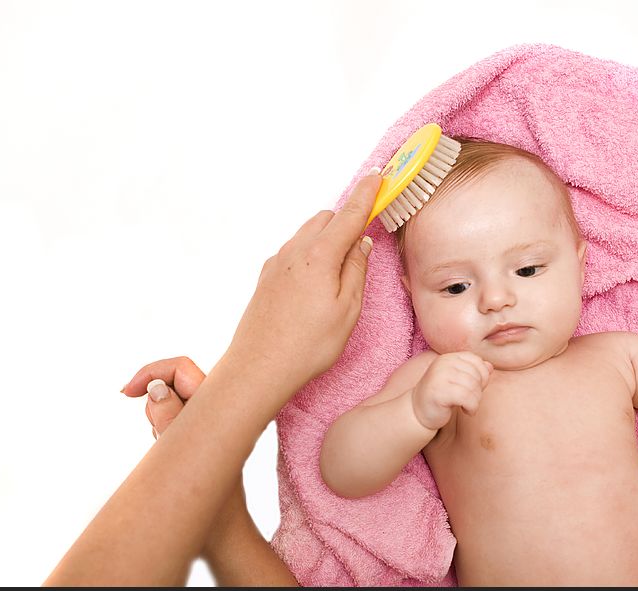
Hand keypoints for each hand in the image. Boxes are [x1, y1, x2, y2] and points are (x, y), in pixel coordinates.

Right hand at [121, 356, 249, 556]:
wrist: (225, 538)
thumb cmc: (211, 505)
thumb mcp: (183, 460)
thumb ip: (169, 419)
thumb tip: (158, 389)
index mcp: (221, 409)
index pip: (183, 368)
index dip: (152, 371)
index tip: (127, 393)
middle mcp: (220, 413)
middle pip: (177, 381)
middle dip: (153, 398)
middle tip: (150, 430)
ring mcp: (213, 427)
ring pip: (174, 403)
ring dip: (158, 418)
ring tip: (164, 451)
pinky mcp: (205, 442)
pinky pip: (176, 423)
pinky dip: (162, 431)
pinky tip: (167, 458)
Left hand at [224, 173, 381, 398]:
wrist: (259, 368)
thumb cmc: (308, 345)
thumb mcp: (348, 309)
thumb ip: (357, 270)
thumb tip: (360, 244)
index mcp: (320, 255)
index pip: (349, 214)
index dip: (367, 194)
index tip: (378, 175)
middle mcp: (295, 251)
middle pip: (326, 219)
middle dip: (347, 221)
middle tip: (364, 243)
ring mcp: (277, 263)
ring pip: (308, 234)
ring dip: (328, 239)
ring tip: (341, 273)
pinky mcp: (267, 277)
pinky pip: (294, 252)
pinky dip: (311, 255)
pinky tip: (317, 285)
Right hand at [411, 352, 493, 430]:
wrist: (417, 412)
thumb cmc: (441, 397)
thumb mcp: (458, 381)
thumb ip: (474, 372)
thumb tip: (490, 366)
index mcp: (448, 358)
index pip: (477, 361)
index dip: (482, 376)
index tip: (475, 389)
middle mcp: (443, 364)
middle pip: (477, 374)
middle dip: (479, 391)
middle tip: (470, 400)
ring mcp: (439, 377)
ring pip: (473, 387)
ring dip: (476, 401)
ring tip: (467, 406)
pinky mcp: (438, 392)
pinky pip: (467, 398)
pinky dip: (471, 407)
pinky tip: (465, 410)